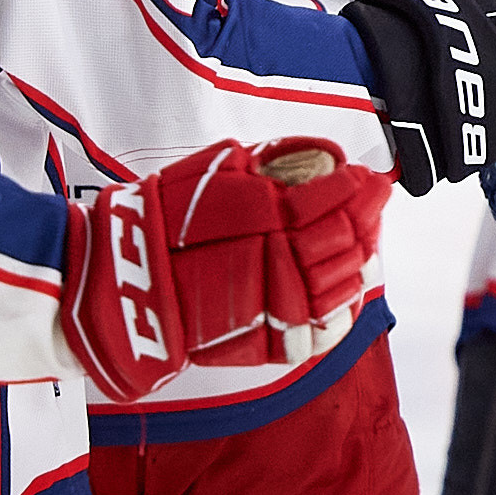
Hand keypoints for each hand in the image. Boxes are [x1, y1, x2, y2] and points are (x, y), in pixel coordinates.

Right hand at [60, 138, 389, 400]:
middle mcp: (282, 258)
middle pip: (347, 237)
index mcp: (270, 212)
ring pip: (343, 281)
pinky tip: (342, 285)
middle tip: (372, 203)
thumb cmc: (164, 218)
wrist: (123, 281)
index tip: (370, 179)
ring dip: (357, 258)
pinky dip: (341, 304)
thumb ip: (275, 159)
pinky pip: (325, 326)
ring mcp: (280, 303)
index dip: (360, 186)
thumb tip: (325, 153)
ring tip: (361, 240)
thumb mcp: (218, 168)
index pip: (336, 196)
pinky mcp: (272, 341)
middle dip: (365, 218)